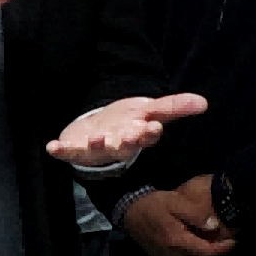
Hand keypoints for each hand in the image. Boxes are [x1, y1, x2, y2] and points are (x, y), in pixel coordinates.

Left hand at [44, 92, 209, 171]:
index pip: (146, 136)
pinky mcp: (75, 149)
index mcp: (137, 136)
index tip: (151, 128)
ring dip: (97, 146)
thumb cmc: (127, 122)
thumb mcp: (150, 110)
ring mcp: (95, 150)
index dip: (148, 134)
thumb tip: (204, 102)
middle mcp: (118, 145)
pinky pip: (67, 153)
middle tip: (128, 137)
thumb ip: (174, 107)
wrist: (99, 130)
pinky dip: (60, 151)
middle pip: (124, 147)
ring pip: (98, 151)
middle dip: (126, 142)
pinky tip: (52, 147)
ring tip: (97, 139)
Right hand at [120, 174, 235, 255]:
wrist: (132, 214)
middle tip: (228, 245)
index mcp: (177, 241)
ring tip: (217, 253)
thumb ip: (195, 213)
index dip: (224, 249)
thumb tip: (214, 225)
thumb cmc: (155, 205)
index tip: (234, 240)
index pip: (207, 253)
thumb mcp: (176, 201)